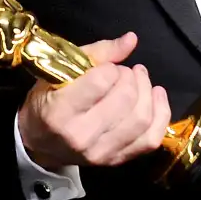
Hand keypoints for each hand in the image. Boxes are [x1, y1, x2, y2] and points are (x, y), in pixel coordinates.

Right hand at [17, 32, 170, 170]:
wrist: (40, 141)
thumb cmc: (49, 99)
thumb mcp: (62, 69)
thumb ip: (99, 52)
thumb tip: (132, 39)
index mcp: (60, 111)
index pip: (101, 81)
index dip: (111, 68)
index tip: (107, 68)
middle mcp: (80, 136)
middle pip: (126, 99)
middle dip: (131, 77)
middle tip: (125, 71)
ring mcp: (100, 153)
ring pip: (142, 118)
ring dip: (147, 91)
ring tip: (140, 79)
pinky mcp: (116, 161)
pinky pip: (151, 139)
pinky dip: (160, 114)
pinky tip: (156, 96)